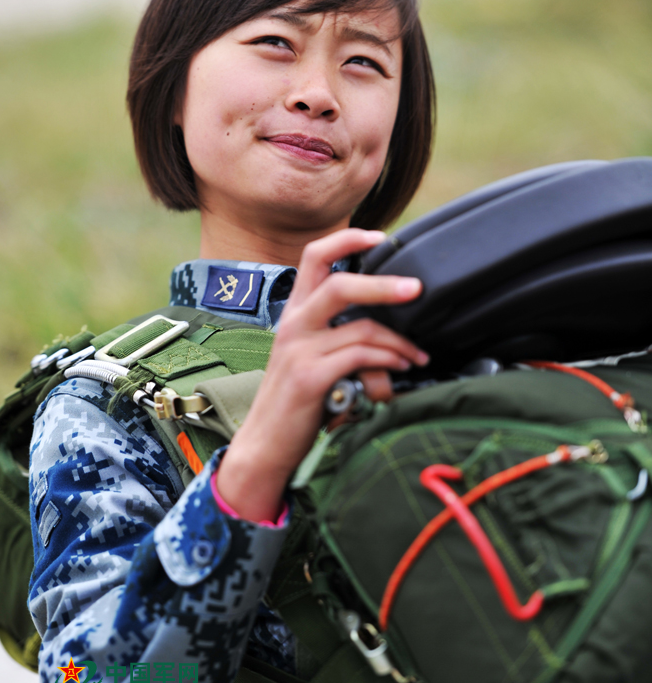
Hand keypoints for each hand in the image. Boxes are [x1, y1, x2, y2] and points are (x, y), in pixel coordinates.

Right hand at [215, 228, 427, 521]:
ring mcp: (299, 351)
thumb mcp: (310, 357)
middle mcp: (294, 325)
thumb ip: (339, 335)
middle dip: (383, 284)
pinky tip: (399, 370)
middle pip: (339, 285)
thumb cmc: (296, 401)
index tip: (380, 237)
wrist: (265, 445)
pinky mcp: (310, 378)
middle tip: (417, 288)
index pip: (314, 257)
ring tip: (417, 356)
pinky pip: (360, 359)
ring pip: (361, 329)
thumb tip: (389, 326)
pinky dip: (387, 362)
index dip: (347, 240)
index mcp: (295, 313)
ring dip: (399, 342)